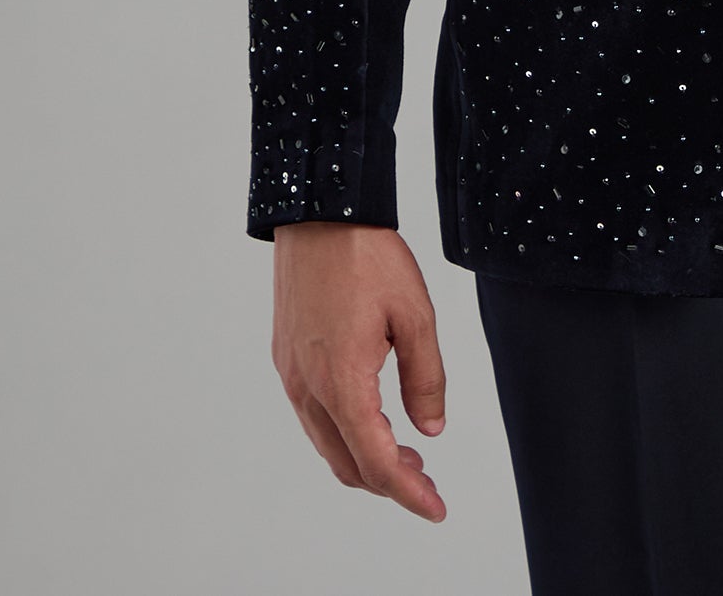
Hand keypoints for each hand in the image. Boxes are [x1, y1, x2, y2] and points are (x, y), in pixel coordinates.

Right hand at [272, 222, 447, 521]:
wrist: (319, 213)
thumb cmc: (366, 255)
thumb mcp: (415, 313)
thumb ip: (426, 377)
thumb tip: (431, 429)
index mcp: (342, 381)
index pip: (376, 462)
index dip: (408, 493)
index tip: (435, 508)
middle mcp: (309, 387)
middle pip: (347, 464)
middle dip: (388, 482)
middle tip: (426, 480)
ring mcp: (292, 375)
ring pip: (327, 445)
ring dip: (364, 459)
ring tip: (405, 454)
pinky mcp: (286, 360)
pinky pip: (313, 417)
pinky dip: (344, 433)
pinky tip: (371, 417)